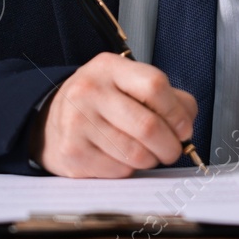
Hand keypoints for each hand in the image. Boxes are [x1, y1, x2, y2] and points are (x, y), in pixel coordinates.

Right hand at [32, 53, 197, 177]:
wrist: (52, 121)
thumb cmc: (100, 102)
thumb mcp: (128, 84)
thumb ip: (166, 97)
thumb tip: (186, 122)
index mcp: (109, 67)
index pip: (155, 85)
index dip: (177, 112)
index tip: (184, 128)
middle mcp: (89, 91)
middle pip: (148, 125)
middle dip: (170, 146)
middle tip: (172, 150)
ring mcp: (77, 122)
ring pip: (135, 154)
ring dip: (151, 160)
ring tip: (148, 154)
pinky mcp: (72, 153)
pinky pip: (118, 171)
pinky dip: (129, 170)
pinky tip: (122, 159)